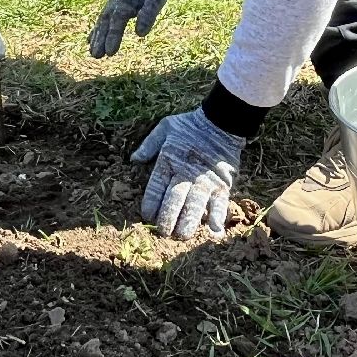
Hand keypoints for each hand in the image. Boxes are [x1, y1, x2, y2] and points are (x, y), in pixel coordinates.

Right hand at [89, 0, 171, 56]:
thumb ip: (148, 14)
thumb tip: (140, 34)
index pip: (118, 20)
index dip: (113, 36)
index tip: (110, 52)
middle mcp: (115, 2)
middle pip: (106, 22)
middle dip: (101, 39)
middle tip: (96, 56)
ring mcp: (112, 3)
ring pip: (102, 21)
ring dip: (97, 37)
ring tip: (94, 54)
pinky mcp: (112, 6)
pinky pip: (102, 19)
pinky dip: (96, 30)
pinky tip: (90, 41)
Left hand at [130, 107, 244, 238]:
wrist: (222, 121)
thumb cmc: (190, 126)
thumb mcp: (166, 128)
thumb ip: (149, 145)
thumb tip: (133, 160)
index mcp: (168, 161)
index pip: (155, 189)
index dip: (150, 205)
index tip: (147, 216)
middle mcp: (186, 174)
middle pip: (173, 201)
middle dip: (166, 220)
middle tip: (163, 232)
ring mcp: (205, 181)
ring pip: (194, 207)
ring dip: (187, 223)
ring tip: (181, 236)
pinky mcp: (222, 184)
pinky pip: (220, 204)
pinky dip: (217, 218)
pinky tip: (214, 231)